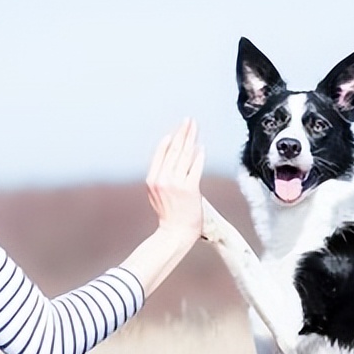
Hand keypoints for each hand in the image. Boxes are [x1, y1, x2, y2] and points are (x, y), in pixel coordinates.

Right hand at [145, 118, 204, 243]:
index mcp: (152, 179)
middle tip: (188, 120)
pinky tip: (201, 148)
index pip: (162, 153)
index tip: (178, 129)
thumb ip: (160, 177)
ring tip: (195, 128)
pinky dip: (198, 157)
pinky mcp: (190, 189)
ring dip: (190, 139)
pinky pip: (195, 168)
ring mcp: (176, 183)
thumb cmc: (168, 215)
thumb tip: (169, 160)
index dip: (170, 139)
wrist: (175, 233)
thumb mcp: (155, 195)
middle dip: (182, 133)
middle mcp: (163, 179)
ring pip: (184, 155)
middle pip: (174, 150)